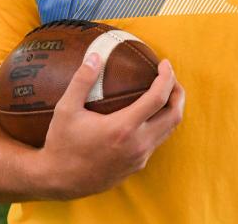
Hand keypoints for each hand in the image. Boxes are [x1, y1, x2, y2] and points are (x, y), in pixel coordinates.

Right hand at [36, 53, 185, 199]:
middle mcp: (137, 144)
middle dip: (178, 93)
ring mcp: (139, 158)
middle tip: (170, 77)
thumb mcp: (66, 109)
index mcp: (123, 128)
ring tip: (163, 92)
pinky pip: (157, 141)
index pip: (158, 98)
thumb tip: (95, 55)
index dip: (166, 78)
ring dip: (171, 109)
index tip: (165, 63)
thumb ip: (82, 80)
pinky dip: (160, 123)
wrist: (60, 181)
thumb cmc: (61, 143)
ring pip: (168, 131)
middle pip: (174, 116)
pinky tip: (147, 114)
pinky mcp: (136, 166)